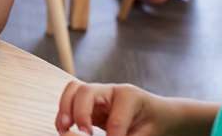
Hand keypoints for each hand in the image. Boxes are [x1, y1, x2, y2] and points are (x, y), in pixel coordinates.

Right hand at [55, 80, 170, 135]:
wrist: (157, 115)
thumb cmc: (152, 124)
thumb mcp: (145, 135)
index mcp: (130, 96)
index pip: (116, 117)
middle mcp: (110, 90)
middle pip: (85, 91)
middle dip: (80, 113)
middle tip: (83, 133)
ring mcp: (98, 95)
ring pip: (73, 90)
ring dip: (65, 109)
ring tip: (64, 128)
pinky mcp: (89, 104)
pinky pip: (70, 100)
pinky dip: (64, 113)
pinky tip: (64, 129)